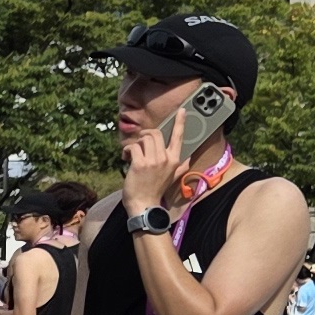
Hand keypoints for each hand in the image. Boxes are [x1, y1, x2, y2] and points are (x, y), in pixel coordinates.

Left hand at [120, 97, 195, 213]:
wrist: (144, 205)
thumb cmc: (156, 191)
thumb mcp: (172, 178)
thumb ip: (181, 167)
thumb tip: (189, 160)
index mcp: (175, 160)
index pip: (179, 137)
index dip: (180, 122)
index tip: (182, 110)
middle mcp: (166, 158)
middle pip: (156, 133)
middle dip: (144, 135)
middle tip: (140, 144)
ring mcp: (153, 161)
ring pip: (144, 138)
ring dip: (135, 143)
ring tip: (132, 153)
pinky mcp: (140, 164)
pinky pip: (133, 147)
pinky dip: (127, 150)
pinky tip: (126, 158)